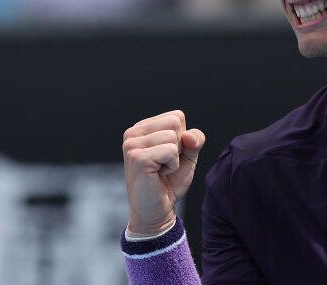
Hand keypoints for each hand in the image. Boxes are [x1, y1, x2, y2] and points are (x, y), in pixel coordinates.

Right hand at [122, 110, 205, 234]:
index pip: (177, 116)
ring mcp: (132, 145)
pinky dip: (172, 165)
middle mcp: (132, 133)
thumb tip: (188, 136)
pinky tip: (158, 175)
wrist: (157, 210)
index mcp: (142, 128)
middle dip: (179, 146)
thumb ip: (194, 139)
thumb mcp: (188, 156)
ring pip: (174, 137)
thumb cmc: (170, 181)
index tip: (168, 156)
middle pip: (176, 123)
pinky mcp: (137, 158)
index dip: (182, 138)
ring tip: (160, 170)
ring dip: (175, 158)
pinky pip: (170, 151)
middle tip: (164, 164)